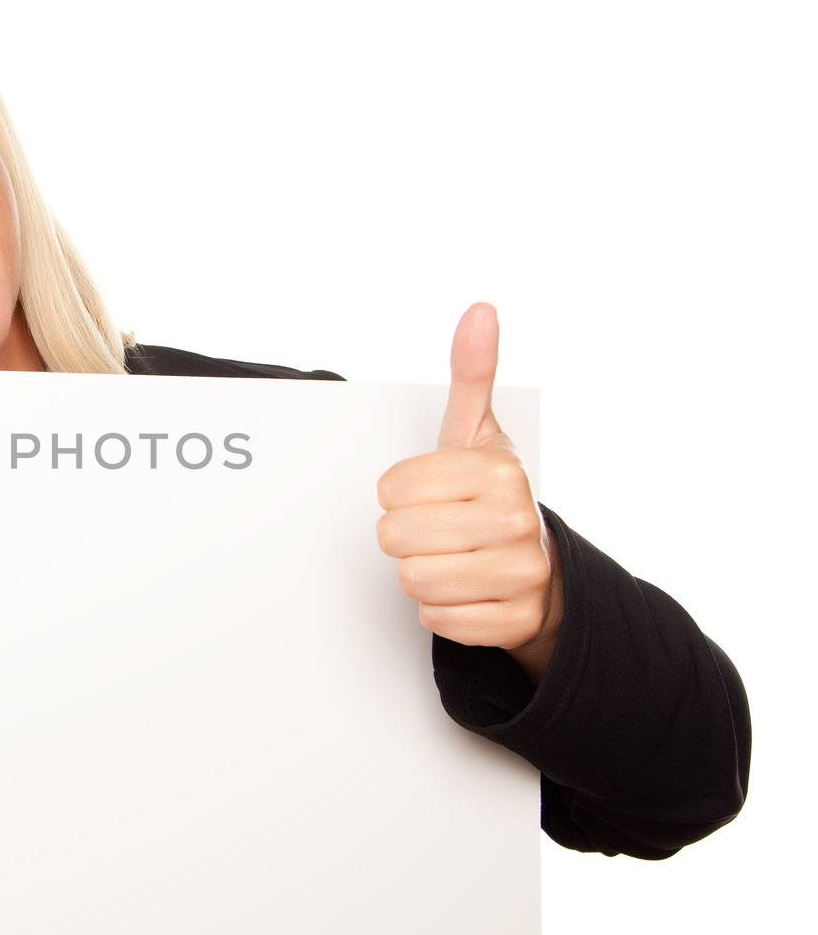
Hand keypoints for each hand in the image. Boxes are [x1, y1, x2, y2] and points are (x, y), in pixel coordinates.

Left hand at [374, 303, 563, 683]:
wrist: (542, 565)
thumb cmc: (490, 494)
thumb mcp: (477, 432)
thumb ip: (471, 373)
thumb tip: (479, 310)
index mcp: (500, 471)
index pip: (391, 489)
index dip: (398, 493)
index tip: (428, 492)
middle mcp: (516, 521)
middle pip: (396, 538)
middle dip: (404, 535)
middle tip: (435, 528)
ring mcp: (520, 575)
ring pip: (413, 581)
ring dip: (421, 573)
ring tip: (450, 557)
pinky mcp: (514, 623)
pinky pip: (437, 620)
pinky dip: (442, 610)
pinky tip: (466, 589)